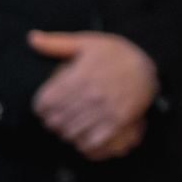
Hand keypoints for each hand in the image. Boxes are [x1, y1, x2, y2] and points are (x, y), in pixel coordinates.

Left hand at [29, 31, 157, 159]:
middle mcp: (91, 95)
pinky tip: (83, 137)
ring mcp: (105, 110)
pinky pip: (92, 142)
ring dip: (66, 132)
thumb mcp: (88, 42)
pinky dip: (83, 144)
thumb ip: (57, 43)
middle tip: (56, 118)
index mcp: (80, 76)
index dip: (41, 107)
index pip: (45, 103)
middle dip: (52, 121)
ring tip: (69, 126)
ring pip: (71, 133)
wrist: (149, 68)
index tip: (45, 106)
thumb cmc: (116, 54)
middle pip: (56, 120)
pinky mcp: (118, 122)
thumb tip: (32, 38)